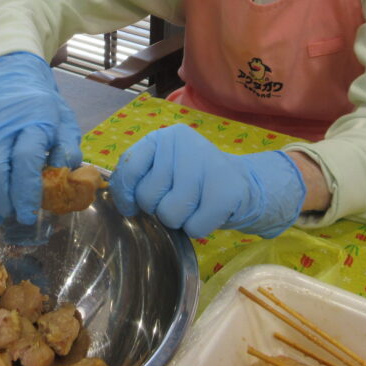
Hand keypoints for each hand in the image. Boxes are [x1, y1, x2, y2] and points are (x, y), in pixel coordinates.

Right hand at [0, 52, 81, 227]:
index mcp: (33, 120)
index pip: (25, 160)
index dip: (25, 193)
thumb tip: (65, 176)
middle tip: (9, 216)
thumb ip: (67, 148)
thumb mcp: (65, 121)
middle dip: (1, 202)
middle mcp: (0, 123)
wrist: (13, 76)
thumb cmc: (42, 106)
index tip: (28, 214)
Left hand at [109, 124, 305, 238]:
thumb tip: (123, 203)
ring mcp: (206, 163)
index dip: (125, 193)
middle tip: (179, 199)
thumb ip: (140, 177)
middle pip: (148, 197)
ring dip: (179, 221)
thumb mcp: (164, 169)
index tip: (131, 207)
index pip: (129, 167)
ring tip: (195, 205)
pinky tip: (209, 212)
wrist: (242, 183)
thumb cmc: (193, 180)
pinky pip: (194, 227)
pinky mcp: (226, 189)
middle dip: (159, 208)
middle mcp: (183, 143)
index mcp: (163, 137)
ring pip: (169, 214)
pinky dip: (199, 228)